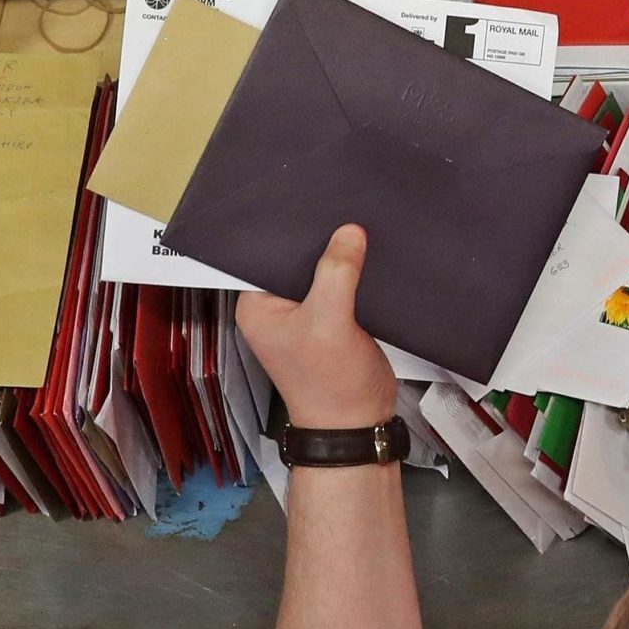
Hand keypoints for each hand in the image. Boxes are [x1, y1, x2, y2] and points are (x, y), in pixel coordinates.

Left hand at [236, 225, 399, 430]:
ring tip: (361, 229)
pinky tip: (371, 258)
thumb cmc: (330, 383)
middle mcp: (276, 308)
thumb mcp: (329, 323)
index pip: (269, 254)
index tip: (317, 205)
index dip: (292, 231)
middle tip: (345, 211)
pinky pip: (342, 286)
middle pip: (298, 260)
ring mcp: (306, 314)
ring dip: (341, 258)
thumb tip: (349, 231)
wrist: (358, 423)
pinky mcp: (334, 319)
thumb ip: (336, 273)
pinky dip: (356, 275)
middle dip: (322, 242)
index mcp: (257, 306)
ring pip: (323, 272)